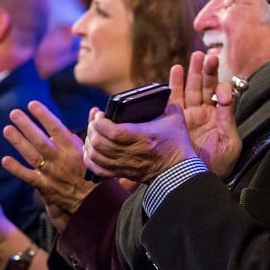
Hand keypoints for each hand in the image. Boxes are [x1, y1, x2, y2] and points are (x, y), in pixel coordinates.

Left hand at [2, 100, 95, 230]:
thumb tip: (94, 111)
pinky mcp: (44, 186)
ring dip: (18, 142)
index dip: (44, 116)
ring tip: (7, 129)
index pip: (57, 129)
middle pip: (40, 140)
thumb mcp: (95, 150)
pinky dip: (16, 169)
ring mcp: (51, 173)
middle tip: (14, 113)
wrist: (94, 202)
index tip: (32, 104)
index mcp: (74, 150)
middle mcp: (60, 160)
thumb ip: (91, 130)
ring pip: (32, 155)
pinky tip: (5, 160)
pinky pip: (28, 176)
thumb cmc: (95, 174)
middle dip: (26, 125)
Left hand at [83, 102, 197, 183]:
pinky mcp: (123, 173)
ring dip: (90, 143)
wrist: (179, 170)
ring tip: (93, 134)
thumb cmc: (177, 143)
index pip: (112, 131)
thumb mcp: (174, 118)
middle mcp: (131, 152)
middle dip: (92, 130)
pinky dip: (91, 160)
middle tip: (94, 122)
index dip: (100, 123)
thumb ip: (164, 104)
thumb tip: (155, 96)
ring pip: (96, 156)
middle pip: (100, 143)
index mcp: (143, 136)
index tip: (100, 114)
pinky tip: (91, 151)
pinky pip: (99, 170)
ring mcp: (125, 164)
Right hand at [169, 52, 240, 176]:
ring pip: (190, 88)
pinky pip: (172, 99)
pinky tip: (175, 70)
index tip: (221, 91)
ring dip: (192, 72)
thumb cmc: (218, 165)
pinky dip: (174, 84)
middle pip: (205, 86)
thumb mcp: (230, 143)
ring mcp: (187, 115)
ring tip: (196, 56)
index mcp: (218, 116)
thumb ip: (228, 119)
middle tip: (208, 55)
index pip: (221, 94)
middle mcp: (203, 113)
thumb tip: (225, 95)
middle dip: (206, 70)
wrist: (196, 180)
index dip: (221, 88)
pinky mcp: (172, 121)